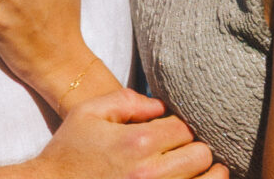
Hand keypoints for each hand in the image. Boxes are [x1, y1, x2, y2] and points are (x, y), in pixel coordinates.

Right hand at [36, 91, 226, 178]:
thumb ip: (126, 101)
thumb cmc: (69, 153)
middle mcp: (150, 174)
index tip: (170, 133)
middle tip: (183, 151)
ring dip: (204, 175)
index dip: (180, 127)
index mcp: (137, 143)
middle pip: (201, 156)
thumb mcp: (89, 113)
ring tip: (199, 170)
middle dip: (195, 150)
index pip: (184, 129)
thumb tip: (159, 106)